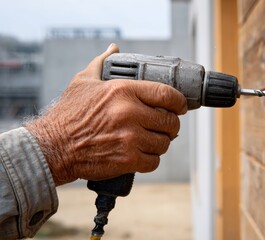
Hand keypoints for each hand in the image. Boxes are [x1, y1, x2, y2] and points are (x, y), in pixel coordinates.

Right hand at [26, 43, 187, 185]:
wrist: (52, 146)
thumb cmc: (68, 114)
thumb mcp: (83, 81)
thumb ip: (102, 63)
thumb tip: (113, 49)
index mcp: (123, 91)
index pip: (167, 94)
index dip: (179, 101)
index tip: (180, 106)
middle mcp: (130, 113)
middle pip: (170, 121)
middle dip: (171, 125)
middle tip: (165, 126)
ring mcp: (130, 138)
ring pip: (164, 143)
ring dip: (161, 143)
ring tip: (151, 140)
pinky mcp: (127, 160)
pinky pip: (154, 161)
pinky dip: (151, 159)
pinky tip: (142, 154)